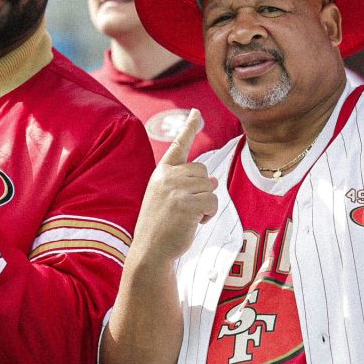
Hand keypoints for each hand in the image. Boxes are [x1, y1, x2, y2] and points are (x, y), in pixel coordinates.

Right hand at [130, 109, 216, 261]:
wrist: (150, 251)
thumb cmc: (160, 226)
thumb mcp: (168, 198)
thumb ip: (187, 184)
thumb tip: (213, 178)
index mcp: (161, 172)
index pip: (179, 145)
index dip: (189, 127)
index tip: (197, 112)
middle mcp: (167, 176)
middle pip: (203, 171)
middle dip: (201, 191)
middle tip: (183, 210)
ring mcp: (176, 189)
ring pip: (210, 187)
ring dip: (205, 205)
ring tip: (185, 218)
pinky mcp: (186, 203)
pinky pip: (213, 202)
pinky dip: (208, 214)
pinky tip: (192, 223)